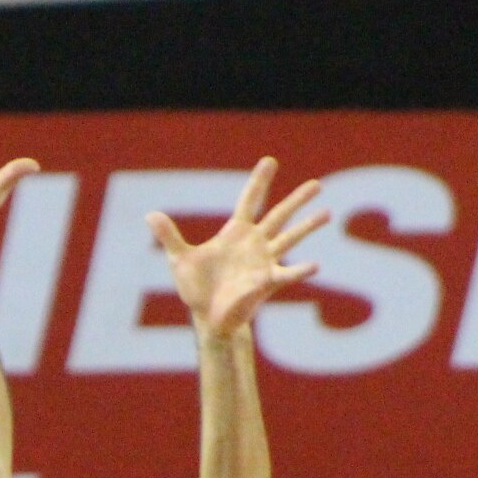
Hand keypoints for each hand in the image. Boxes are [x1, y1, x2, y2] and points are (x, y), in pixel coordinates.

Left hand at [148, 156, 328, 339]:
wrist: (207, 316)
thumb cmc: (196, 287)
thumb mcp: (179, 259)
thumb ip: (169, 236)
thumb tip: (150, 215)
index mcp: (235, 233)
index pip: (250, 200)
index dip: (259, 181)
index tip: (270, 161)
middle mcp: (255, 243)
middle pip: (279, 216)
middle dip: (296, 200)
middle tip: (317, 184)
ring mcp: (264, 261)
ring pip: (290, 239)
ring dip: (307, 227)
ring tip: (327, 213)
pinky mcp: (267, 282)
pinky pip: (287, 274)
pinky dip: (301, 270)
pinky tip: (315, 265)